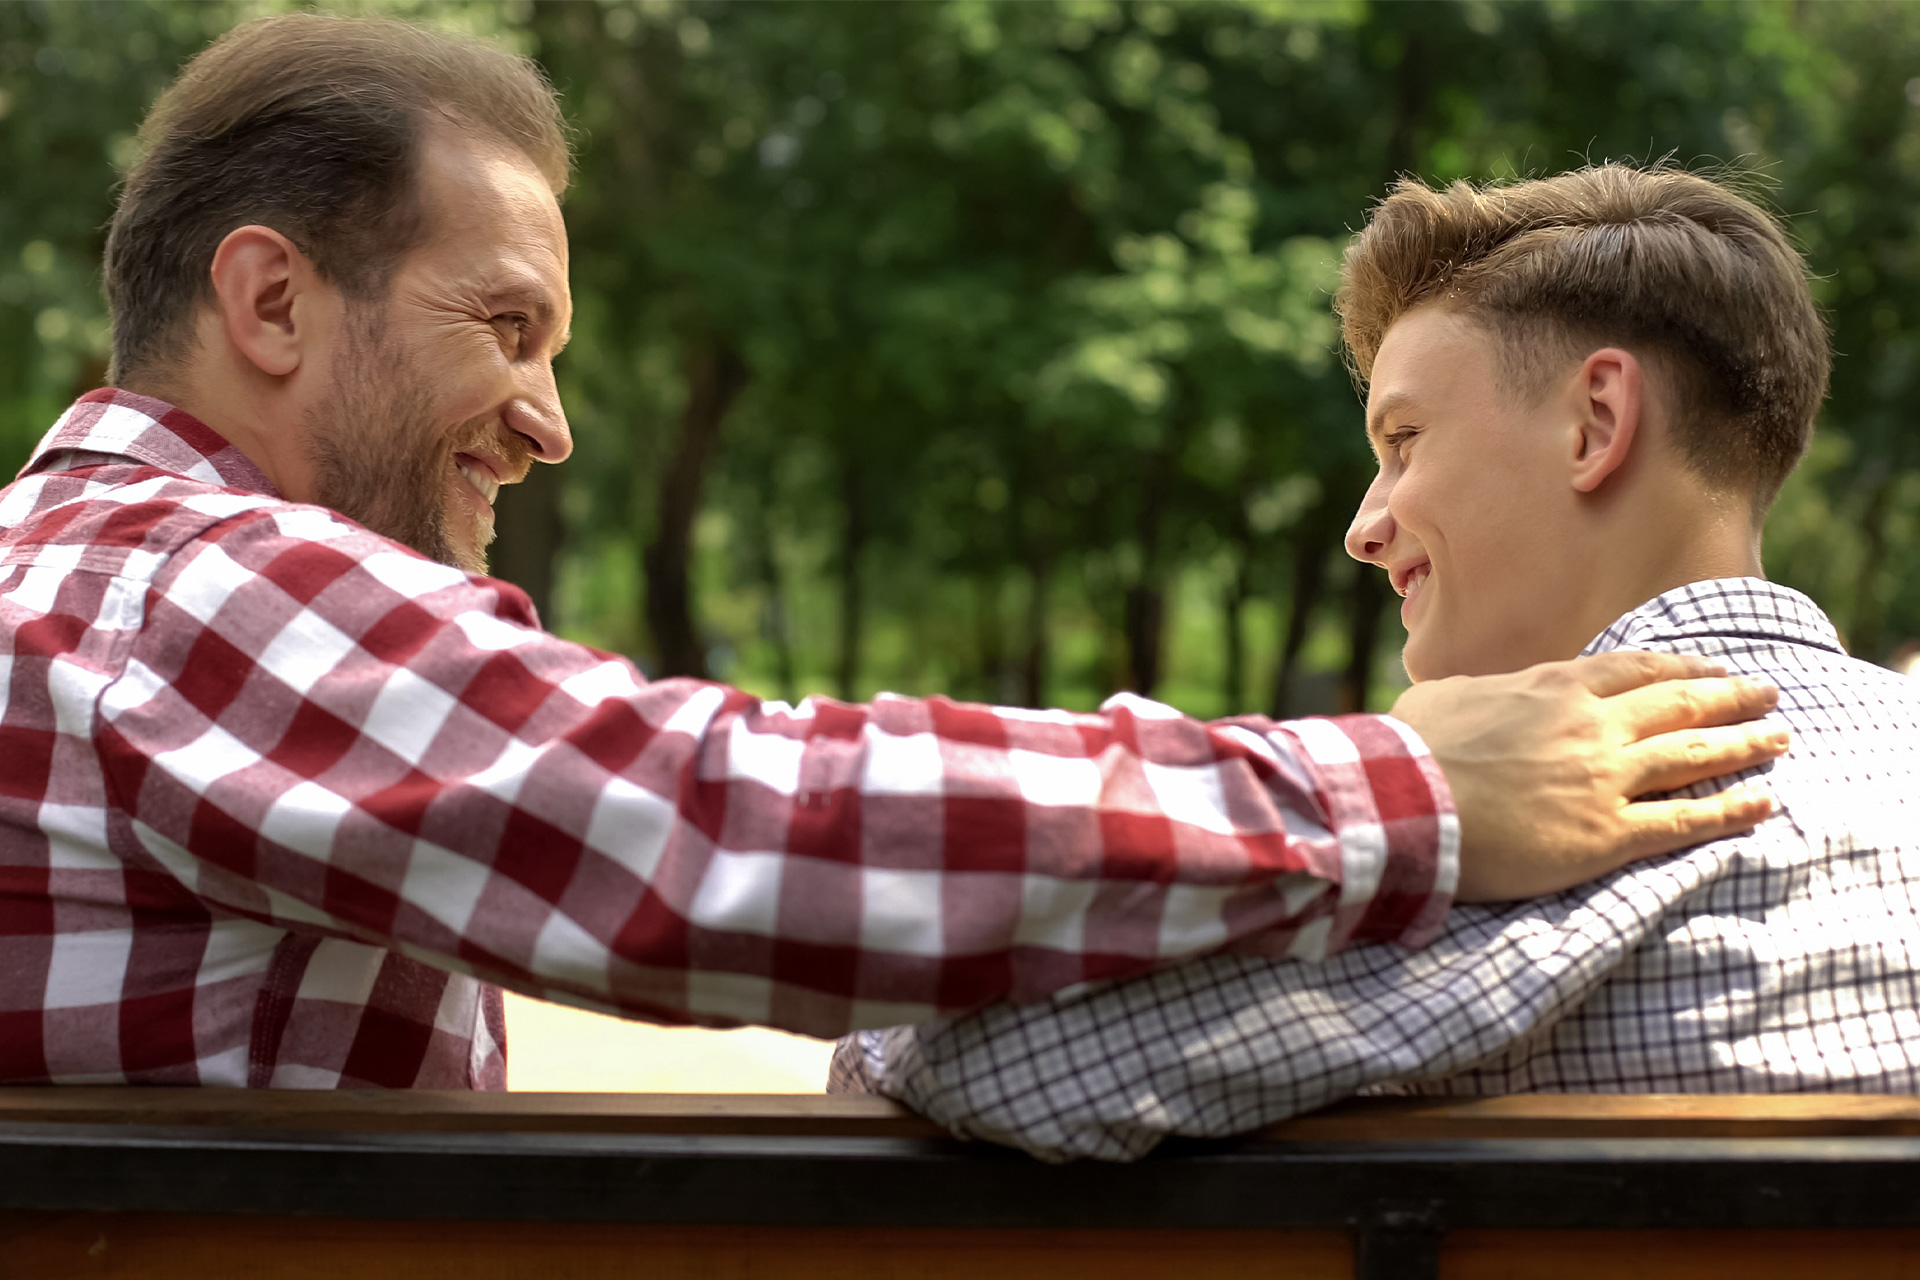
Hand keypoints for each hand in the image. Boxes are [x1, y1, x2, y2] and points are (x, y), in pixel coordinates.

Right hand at [1389, 651, 1787, 902]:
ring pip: (1693, 755)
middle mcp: (1591, 726)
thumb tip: (1488, 694)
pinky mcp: (1604, 835)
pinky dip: (1728, 810)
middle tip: (1767, 695)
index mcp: (1553, 687)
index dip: (1682, 668)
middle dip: (1730, 697)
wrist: (1405, 804)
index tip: (1713, 670)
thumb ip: (1487, 691)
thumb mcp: (1447, 695)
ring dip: (1744, 745)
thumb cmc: (1411, 750)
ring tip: (1779, 740)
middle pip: (1679, 704)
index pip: (1636, 669)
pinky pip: (1683, 821)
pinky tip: (1761, 804)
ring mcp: (1603, 780)